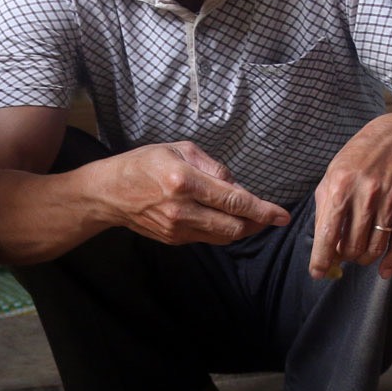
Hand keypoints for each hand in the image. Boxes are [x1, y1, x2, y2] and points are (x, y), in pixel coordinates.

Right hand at [102, 143, 289, 245]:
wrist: (109, 194)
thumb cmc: (144, 164)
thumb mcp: (179, 149)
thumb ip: (212, 166)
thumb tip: (236, 185)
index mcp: (185, 181)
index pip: (234, 201)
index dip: (263, 210)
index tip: (282, 215)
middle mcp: (183, 209)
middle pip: (234, 226)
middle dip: (257, 223)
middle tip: (270, 216)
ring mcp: (178, 229)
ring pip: (223, 236)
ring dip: (242, 228)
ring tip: (251, 217)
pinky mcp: (174, 240)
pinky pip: (208, 238)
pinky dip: (222, 229)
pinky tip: (223, 218)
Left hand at [309, 115, 391, 279]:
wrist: (391, 140)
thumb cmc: (354, 163)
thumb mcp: (329, 180)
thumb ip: (323, 215)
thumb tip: (324, 252)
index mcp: (341, 186)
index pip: (329, 234)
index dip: (321, 259)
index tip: (317, 273)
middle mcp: (367, 194)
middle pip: (353, 246)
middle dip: (345, 256)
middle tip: (342, 252)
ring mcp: (391, 200)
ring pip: (375, 248)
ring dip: (363, 258)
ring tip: (358, 251)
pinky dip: (391, 262)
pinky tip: (383, 270)